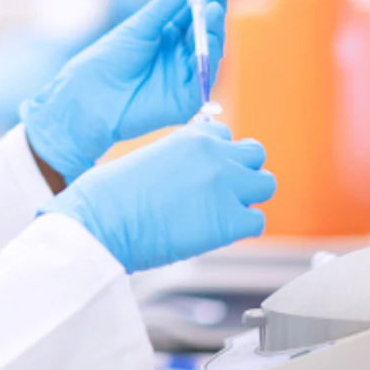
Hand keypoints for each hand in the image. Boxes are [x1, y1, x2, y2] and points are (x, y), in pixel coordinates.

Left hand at [20, 0, 228, 180]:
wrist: (89, 98)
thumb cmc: (109, 60)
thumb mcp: (142, 25)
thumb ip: (169, 1)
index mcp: (169, 34)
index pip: (195, 11)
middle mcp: (181, 54)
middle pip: (206, 28)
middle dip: (214, 6)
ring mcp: (186, 76)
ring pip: (209, 50)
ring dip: (214, 28)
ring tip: (214, 7)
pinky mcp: (188, 99)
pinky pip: (204, 76)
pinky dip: (208, 56)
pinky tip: (209, 36)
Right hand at [39, 122, 274, 273]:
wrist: (103, 220)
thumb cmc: (111, 194)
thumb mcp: (150, 159)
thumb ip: (180, 160)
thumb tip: (189, 178)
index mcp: (193, 136)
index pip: (225, 136)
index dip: (219, 156)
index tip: (207, 172)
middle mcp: (215, 154)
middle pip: (254, 154)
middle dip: (243, 171)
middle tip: (223, 192)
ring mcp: (226, 186)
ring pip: (266, 184)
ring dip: (249, 197)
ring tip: (225, 213)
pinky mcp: (230, 220)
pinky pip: (257, 221)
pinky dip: (242, 228)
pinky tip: (218, 232)